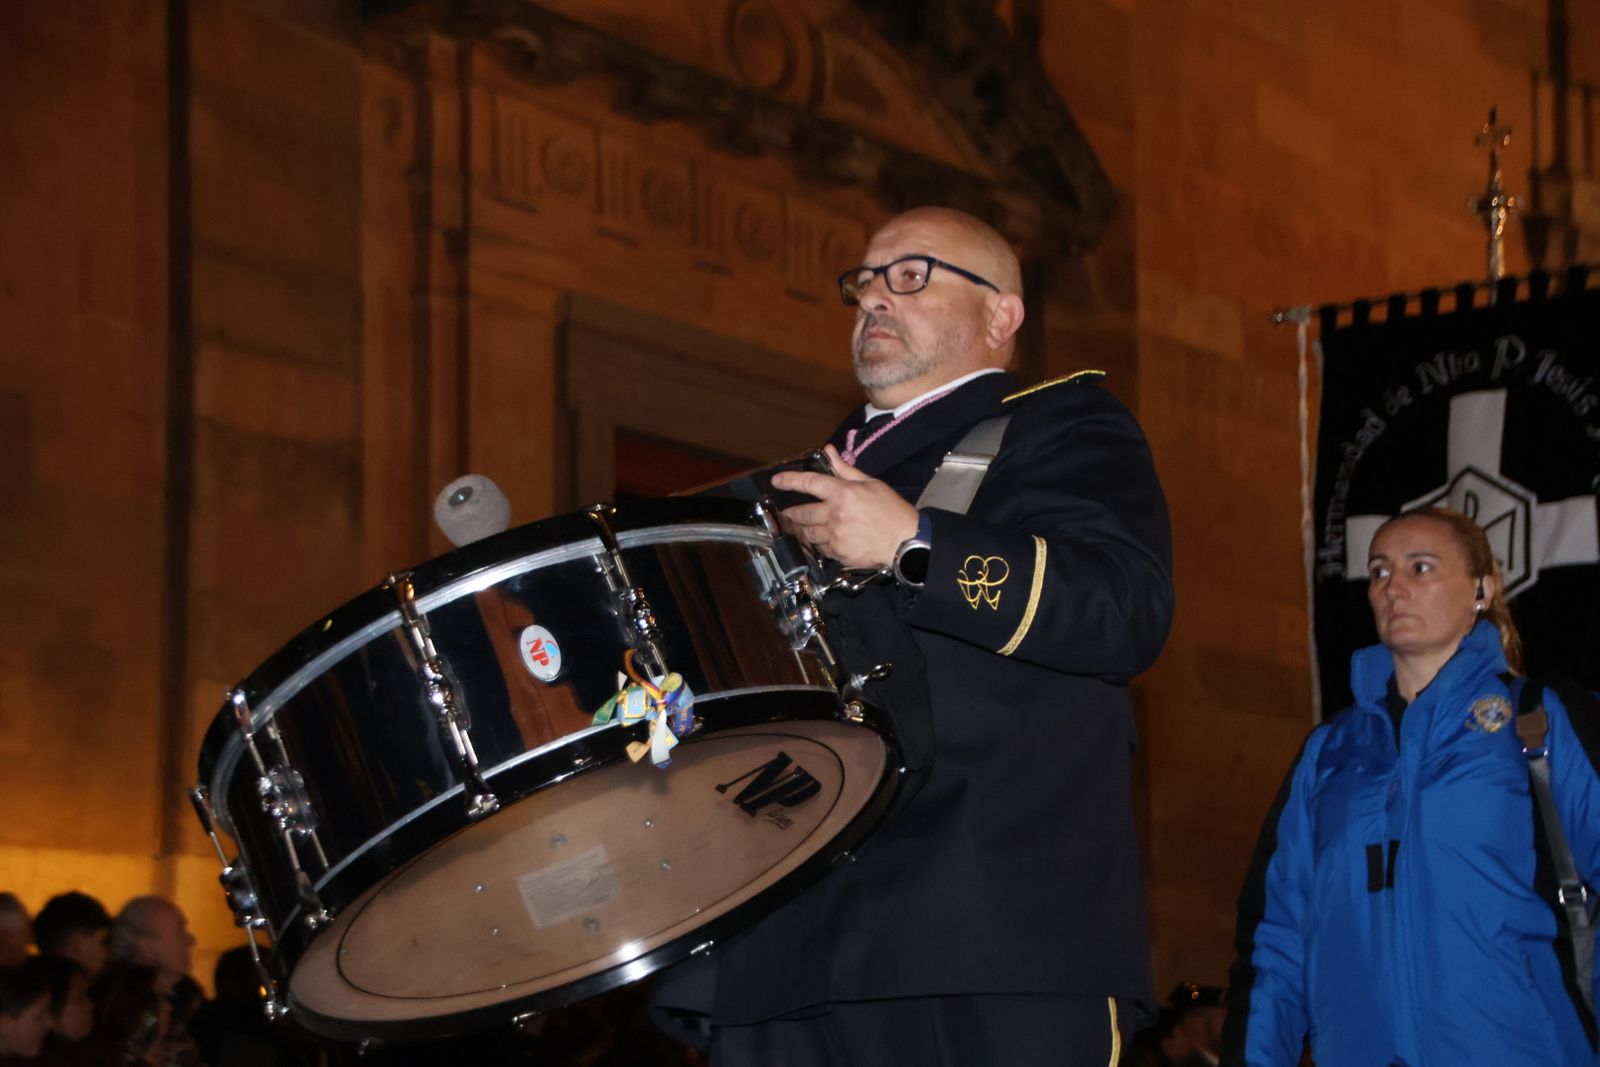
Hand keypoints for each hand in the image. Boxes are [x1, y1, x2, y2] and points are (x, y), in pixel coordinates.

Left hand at [770, 445, 918, 567]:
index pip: (809, 483)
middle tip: (788, 513)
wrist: (905, 542)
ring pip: (809, 534)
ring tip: (802, 528)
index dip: (789, 480)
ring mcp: (835, 536)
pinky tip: (824, 540)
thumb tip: (829, 451)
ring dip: (804, 530)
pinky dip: (820, 544)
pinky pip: (822, 548)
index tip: (776, 481)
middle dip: (792, 513)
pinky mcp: (839, 554)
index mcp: (843, 493)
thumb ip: (845, 469)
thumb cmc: (891, 510)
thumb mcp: (871, 483)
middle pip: (802, 513)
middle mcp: (835, 515)